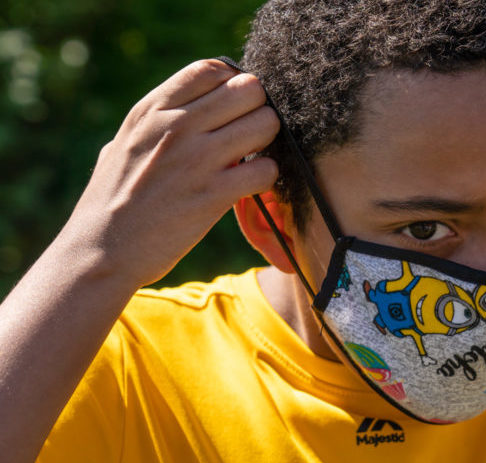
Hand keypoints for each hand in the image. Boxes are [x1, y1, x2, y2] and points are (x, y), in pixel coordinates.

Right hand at [63, 59, 278, 285]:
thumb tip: (184, 107)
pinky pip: (266, 170)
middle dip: (256, 110)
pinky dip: (266, 177)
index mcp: (153, 110)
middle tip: (248, 134)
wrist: (101, 251)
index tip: (232, 107)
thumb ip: (156, 122)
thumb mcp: (124, 143)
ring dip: (267, 141)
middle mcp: (176, 127)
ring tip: (251, 158)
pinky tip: (248, 185)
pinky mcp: (214, 195)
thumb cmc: (111, 200)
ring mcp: (197, 159)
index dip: (233, 84)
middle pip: (248, 90)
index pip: (213, 69)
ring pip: (265, 124)